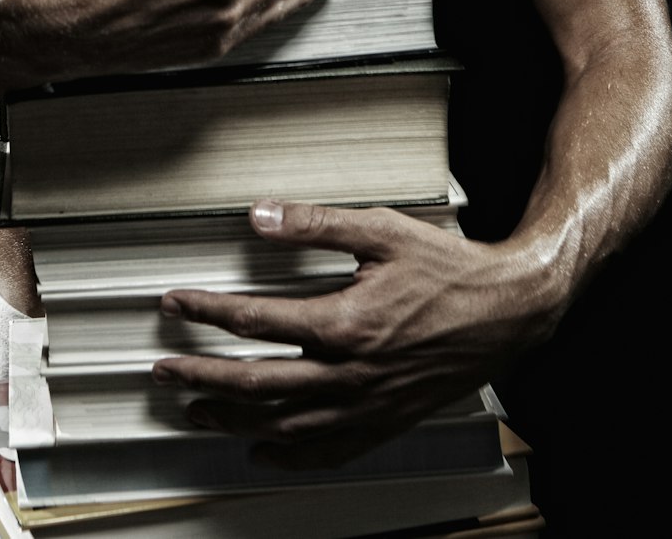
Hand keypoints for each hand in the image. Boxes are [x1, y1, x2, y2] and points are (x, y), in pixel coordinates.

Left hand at [151, 199, 557, 467]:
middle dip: (201, 378)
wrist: (507, 312)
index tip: (176, 303)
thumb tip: (260, 216)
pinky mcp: (384, 422)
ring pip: (284, 425)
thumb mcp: (380, 230)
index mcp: (343, 324)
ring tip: (197, 412)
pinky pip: (327, 451)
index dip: (206, 312)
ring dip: (232, 420)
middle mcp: (348, 374)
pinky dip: (289, 455)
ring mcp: (366, 405)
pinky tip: (266, 451)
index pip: (254, 321)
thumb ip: (316, 225)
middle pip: (256, 384)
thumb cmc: (449, 270)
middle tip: (165, 372)